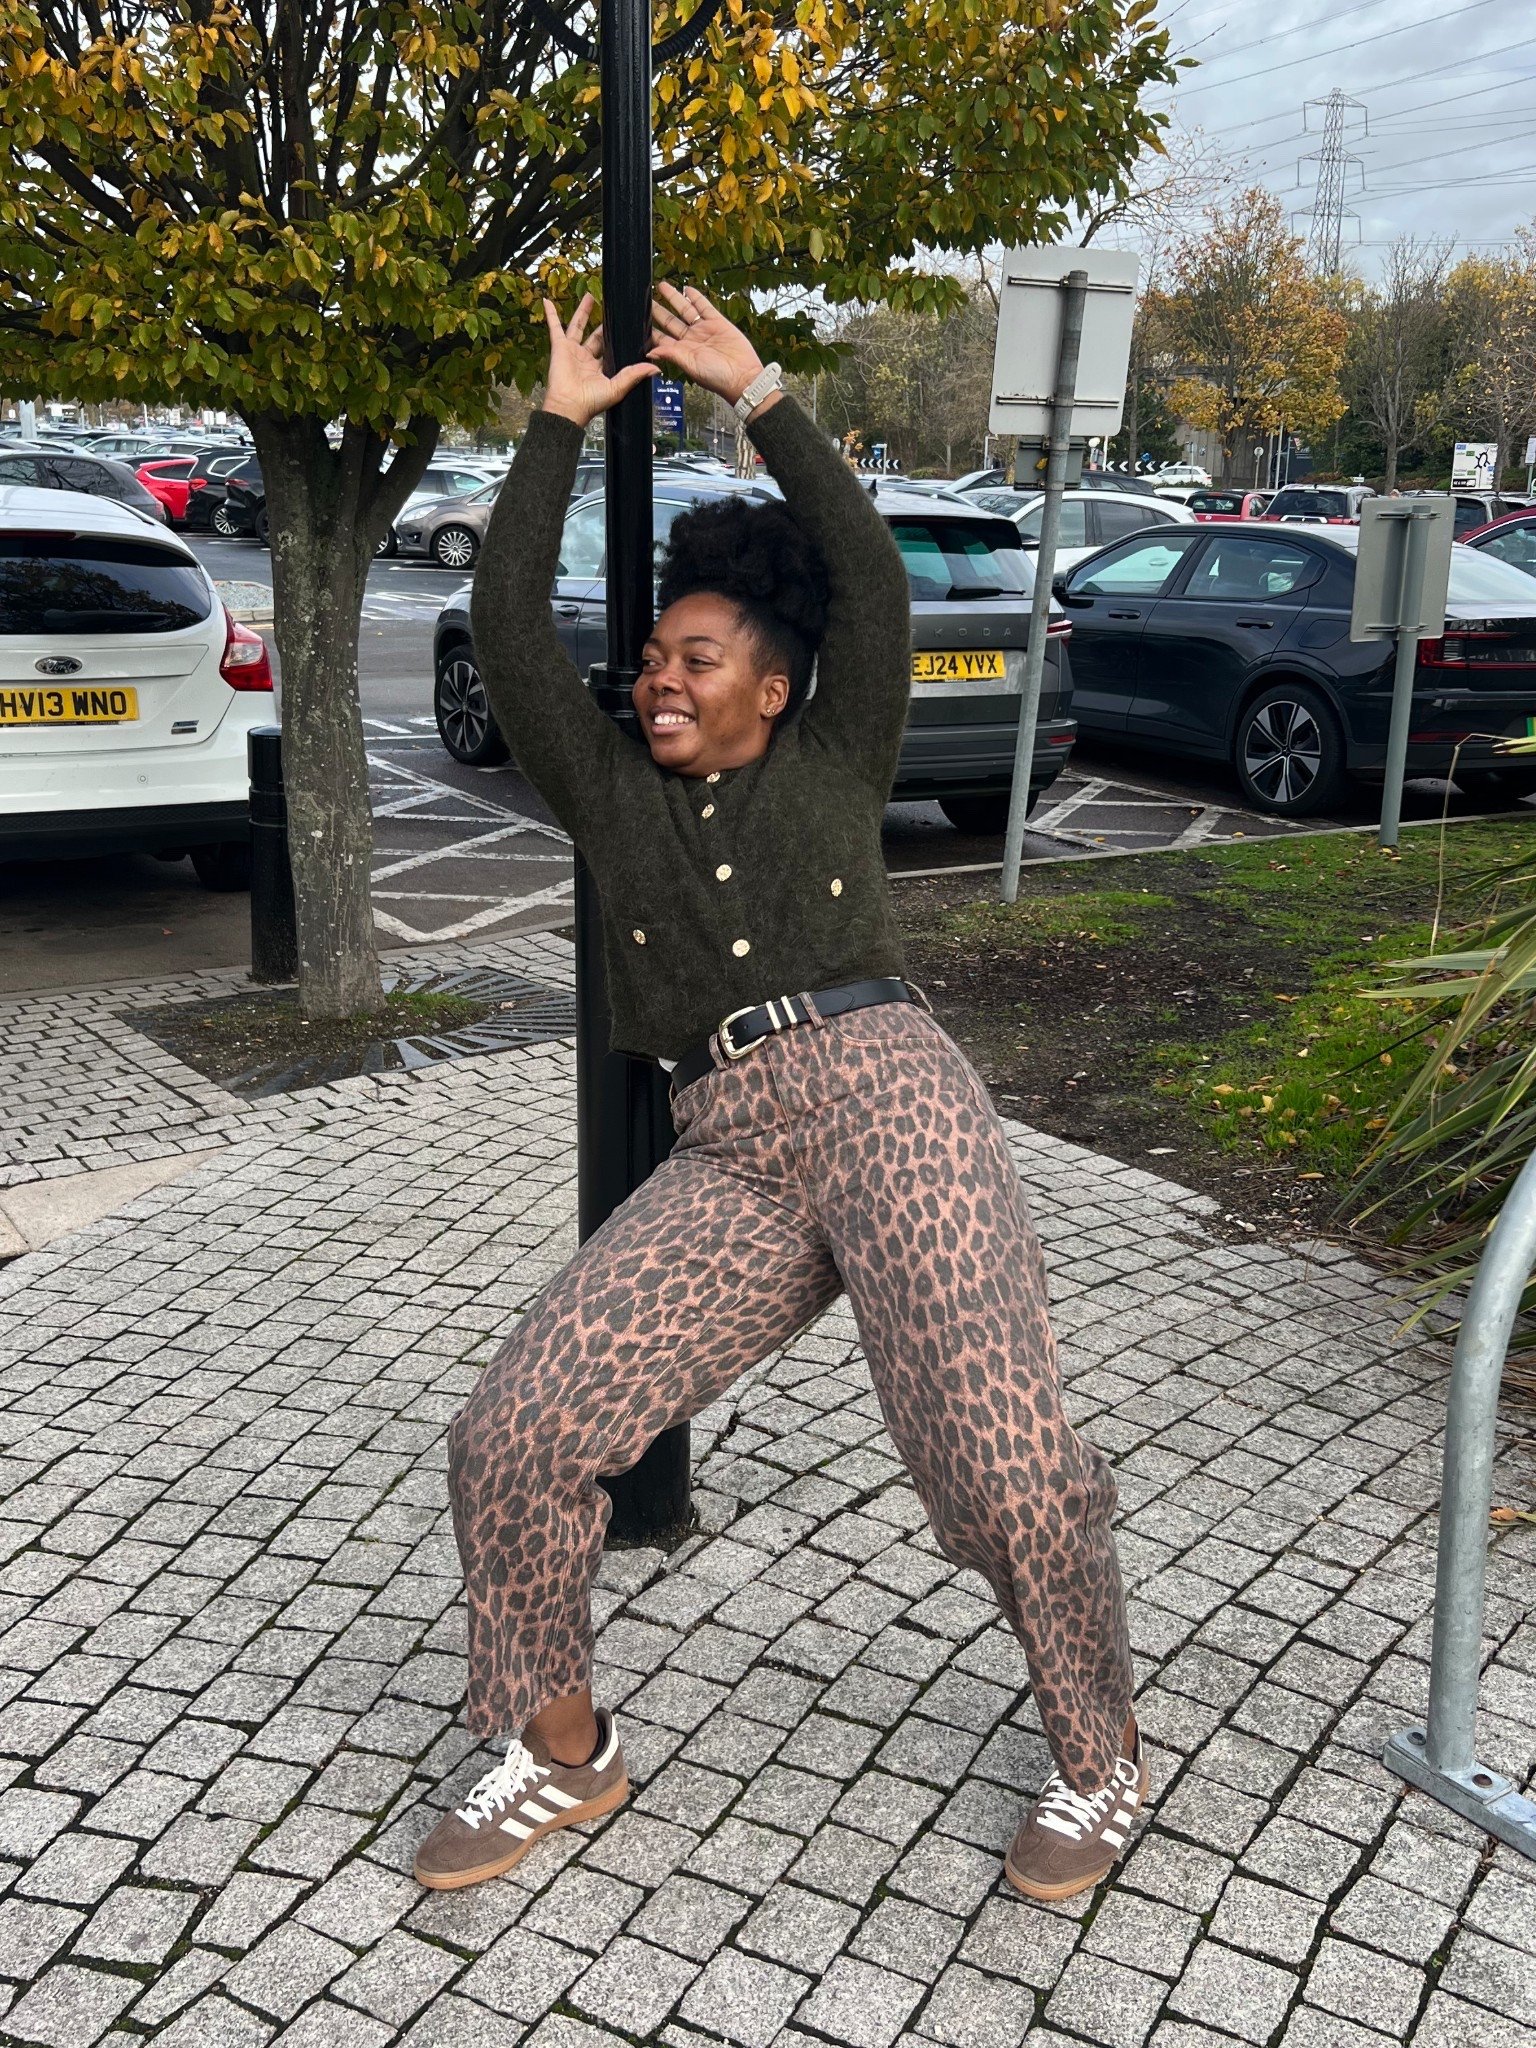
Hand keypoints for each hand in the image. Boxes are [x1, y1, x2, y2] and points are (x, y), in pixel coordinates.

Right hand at [540, 295, 657, 429]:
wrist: (569, 406)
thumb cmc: (591, 403)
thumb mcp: (617, 388)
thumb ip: (634, 374)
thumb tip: (655, 368)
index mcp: (600, 368)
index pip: (612, 348)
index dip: (619, 337)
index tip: (628, 325)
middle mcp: (586, 358)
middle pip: (597, 335)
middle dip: (604, 322)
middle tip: (612, 307)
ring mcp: (572, 351)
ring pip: (578, 326)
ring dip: (583, 311)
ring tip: (591, 297)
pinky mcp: (560, 347)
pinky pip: (554, 327)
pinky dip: (551, 315)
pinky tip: (548, 302)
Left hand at [648, 283, 763, 405]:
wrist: (743, 376)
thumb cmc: (718, 378)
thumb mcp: (690, 366)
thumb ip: (671, 354)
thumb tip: (650, 352)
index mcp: (682, 352)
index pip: (661, 338)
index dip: (651, 327)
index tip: (640, 317)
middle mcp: (691, 340)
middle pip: (670, 321)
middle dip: (658, 310)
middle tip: (647, 298)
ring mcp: (704, 330)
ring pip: (685, 310)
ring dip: (674, 299)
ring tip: (662, 287)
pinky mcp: (718, 323)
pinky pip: (704, 307)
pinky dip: (696, 297)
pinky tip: (687, 289)